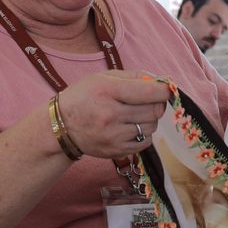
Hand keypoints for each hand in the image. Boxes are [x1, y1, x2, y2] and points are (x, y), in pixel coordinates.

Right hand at [55, 70, 175, 159]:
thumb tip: (160, 81)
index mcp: (108, 91)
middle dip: (158, 104)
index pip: (149, 92)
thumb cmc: (84, 97)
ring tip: (136, 114)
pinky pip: (145, 142)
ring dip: (150, 119)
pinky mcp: (116, 150)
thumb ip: (133, 77)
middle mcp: (111, 114)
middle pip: (154, 111)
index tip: (167, 89)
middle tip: (151, 100)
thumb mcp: (103, 78)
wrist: (61, 127)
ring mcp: (114, 135)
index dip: (164, 90)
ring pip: (151, 127)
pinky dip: (144, 133)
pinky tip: (132, 127)